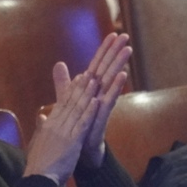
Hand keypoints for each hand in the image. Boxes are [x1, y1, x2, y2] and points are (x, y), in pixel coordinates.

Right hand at [23, 63, 98, 184]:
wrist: (38, 178)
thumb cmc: (39, 163)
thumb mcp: (39, 142)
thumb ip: (42, 127)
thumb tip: (41, 116)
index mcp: (49, 125)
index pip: (62, 104)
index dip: (71, 90)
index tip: (78, 78)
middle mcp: (55, 125)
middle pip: (69, 103)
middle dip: (80, 87)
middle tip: (89, 72)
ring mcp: (63, 132)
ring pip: (76, 110)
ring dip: (86, 94)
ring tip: (94, 80)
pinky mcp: (71, 141)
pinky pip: (82, 124)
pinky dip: (89, 112)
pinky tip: (96, 101)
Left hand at [71, 33, 131, 167]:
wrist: (81, 153)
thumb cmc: (78, 127)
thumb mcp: (67, 101)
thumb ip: (64, 83)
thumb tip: (59, 65)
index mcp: (90, 91)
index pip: (97, 66)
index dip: (104, 51)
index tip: (113, 34)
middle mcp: (98, 96)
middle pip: (107, 70)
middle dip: (115, 53)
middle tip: (126, 35)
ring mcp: (101, 107)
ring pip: (111, 84)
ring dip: (118, 67)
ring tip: (127, 51)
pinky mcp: (101, 119)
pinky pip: (108, 103)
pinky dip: (113, 90)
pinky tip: (121, 78)